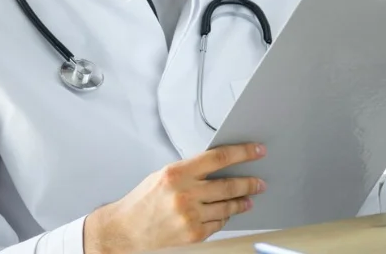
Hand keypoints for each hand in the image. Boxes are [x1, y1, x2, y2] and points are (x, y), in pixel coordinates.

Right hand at [83, 142, 266, 253]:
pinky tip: (227, 213)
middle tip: (259, 182)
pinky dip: (225, 218)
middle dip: (249, 183)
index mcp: (177, 173)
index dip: (243, 153)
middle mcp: (185, 194)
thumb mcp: (164, 176)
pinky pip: (218, 224)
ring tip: (248, 199)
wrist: (125, 230)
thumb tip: (219, 165)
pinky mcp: (193, 234)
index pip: (219, 158)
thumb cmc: (143, 202)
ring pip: (227, 207)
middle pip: (228, 184)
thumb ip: (190, 170)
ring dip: (241, 202)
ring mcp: (190, 216)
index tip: (257, 151)